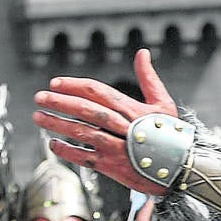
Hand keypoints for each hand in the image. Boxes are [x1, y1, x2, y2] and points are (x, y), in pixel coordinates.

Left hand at [33, 49, 177, 193]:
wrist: (181, 169)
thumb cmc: (171, 135)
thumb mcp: (163, 104)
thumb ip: (149, 78)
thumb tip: (142, 52)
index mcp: (133, 109)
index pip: (98, 92)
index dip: (74, 85)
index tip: (55, 83)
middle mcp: (122, 127)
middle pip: (86, 110)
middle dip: (60, 102)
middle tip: (39, 97)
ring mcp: (117, 147)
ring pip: (81, 132)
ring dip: (57, 124)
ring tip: (38, 117)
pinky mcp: (113, 166)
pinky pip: (84, 158)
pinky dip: (67, 151)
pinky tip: (52, 144)